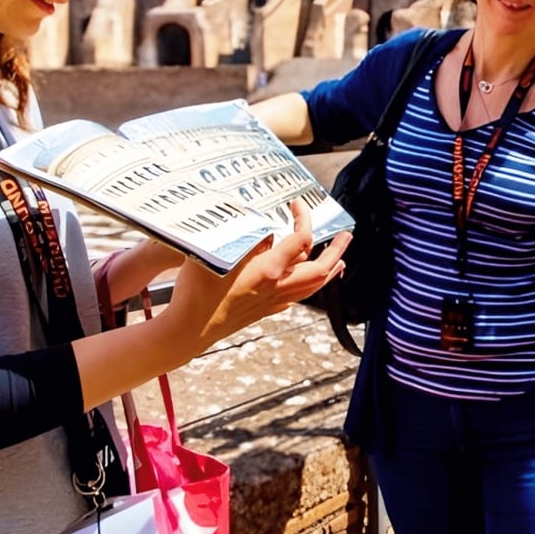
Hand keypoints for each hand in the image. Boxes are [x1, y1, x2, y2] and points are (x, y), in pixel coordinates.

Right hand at [163, 200, 349, 356]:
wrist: (188, 329)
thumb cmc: (197, 290)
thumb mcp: (218, 254)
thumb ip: (247, 241)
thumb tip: (269, 232)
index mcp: (268, 269)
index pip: (301, 239)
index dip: (304, 217)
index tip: (297, 204)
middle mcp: (276, 287)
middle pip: (321, 269)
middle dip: (337, 250)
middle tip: (346, 235)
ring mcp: (273, 302)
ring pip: (313, 287)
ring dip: (330, 271)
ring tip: (340, 261)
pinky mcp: (265, 311)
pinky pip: (298, 298)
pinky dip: (311, 286)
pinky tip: (308, 284)